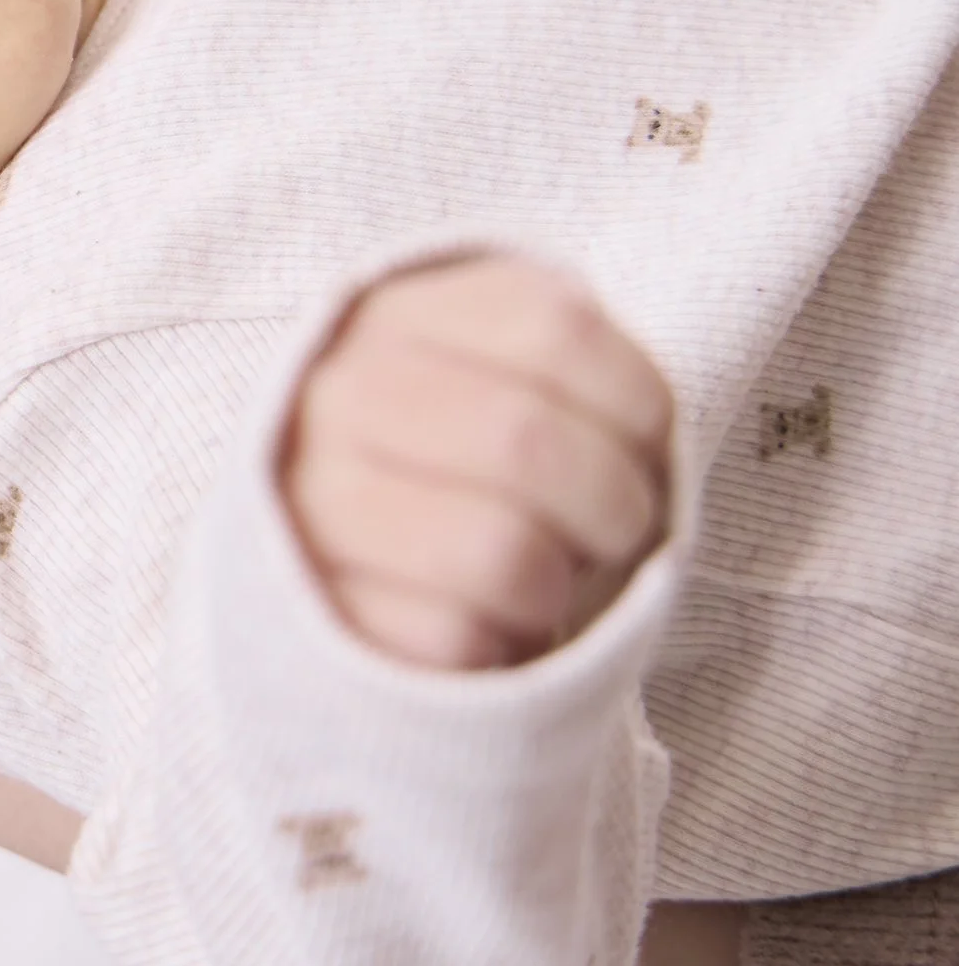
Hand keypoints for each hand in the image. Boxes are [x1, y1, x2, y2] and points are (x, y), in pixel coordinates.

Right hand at [279, 253, 672, 671]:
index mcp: (393, 318)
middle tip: (613, 535)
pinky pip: (457, 639)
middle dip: (613, 506)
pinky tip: (486, 628)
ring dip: (557, 583)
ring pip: (500, 551)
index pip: (557, 330)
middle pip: (527, 440)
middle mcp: (337, 398)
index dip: (638, 401)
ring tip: (546, 583)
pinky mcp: (322, 616)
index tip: (644, 447)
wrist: (315, 576)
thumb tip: (651, 440)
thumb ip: (559, 374)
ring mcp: (313, 508)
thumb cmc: (448, 471)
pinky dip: (502, 647)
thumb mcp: (489, 379)